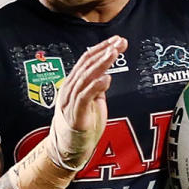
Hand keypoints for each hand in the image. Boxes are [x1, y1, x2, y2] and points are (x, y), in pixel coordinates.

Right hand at [51, 35, 127, 167]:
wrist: (69, 148)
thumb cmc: (81, 123)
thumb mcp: (92, 100)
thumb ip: (96, 86)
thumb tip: (105, 72)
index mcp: (73, 83)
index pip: (87, 60)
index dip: (102, 48)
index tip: (118, 40)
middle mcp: (70, 88)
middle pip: (87, 65)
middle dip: (104, 51)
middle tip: (120, 42)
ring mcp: (71, 101)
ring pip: (85, 77)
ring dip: (100, 64)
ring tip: (113, 53)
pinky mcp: (75, 115)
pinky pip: (84, 97)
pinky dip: (95, 86)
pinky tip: (106, 79)